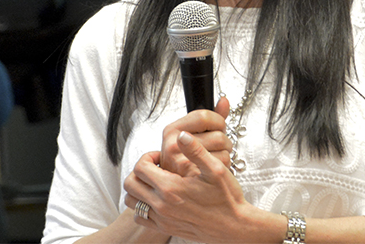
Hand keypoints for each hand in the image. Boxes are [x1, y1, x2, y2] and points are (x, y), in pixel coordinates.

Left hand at [125, 129, 253, 242]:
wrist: (234, 226)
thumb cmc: (226, 199)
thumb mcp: (215, 169)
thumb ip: (196, 150)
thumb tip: (181, 135)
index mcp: (171, 189)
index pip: (140, 167)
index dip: (147, 157)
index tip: (159, 156)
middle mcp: (162, 206)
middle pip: (131, 184)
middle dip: (139, 171)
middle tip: (154, 167)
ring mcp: (162, 219)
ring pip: (132, 202)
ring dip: (139, 188)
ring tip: (155, 181)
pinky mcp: (166, 228)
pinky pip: (141, 217)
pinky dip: (142, 206)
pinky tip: (158, 198)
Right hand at [160, 96, 231, 175]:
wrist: (177, 189)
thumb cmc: (183, 160)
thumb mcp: (190, 135)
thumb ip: (210, 117)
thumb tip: (224, 101)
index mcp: (172, 130)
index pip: (203, 116)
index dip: (218, 121)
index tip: (219, 127)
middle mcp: (174, 145)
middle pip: (218, 135)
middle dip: (224, 141)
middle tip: (217, 146)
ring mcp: (182, 161)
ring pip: (223, 150)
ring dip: (225, 154)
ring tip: (215, 157)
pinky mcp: (194, 175)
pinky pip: (222, 164)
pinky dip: (224, 166)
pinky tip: (214, 167)